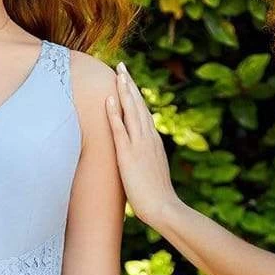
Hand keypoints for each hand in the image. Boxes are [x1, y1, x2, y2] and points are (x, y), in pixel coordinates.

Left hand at [106, 63, 178, 228]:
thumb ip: (146, 163)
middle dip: (128, 85)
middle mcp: (148, 138)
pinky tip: (109, 99)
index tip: (128, 81)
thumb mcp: (152, 174)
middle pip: (138, 105)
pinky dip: (115, 113)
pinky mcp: (129, 155)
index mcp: (153, 142)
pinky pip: (120, 129)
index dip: (135, 96)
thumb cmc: (157, 198)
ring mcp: (139, 145)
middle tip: (121, 66)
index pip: (143, 113)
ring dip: (123, 91)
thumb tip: (140, 163)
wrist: (164, 208)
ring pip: (131, 111)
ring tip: (117, 73)